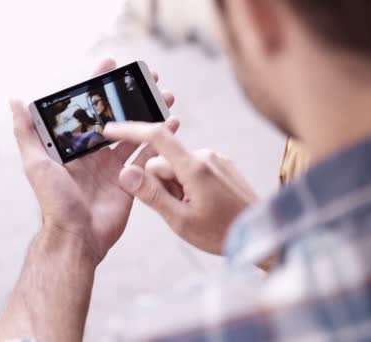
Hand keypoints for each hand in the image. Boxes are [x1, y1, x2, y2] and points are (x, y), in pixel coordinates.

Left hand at [11, 58, 178, 263]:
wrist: (78, 237)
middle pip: (116, 117)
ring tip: (165, 97)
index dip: (98, 85)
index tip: (112, 64)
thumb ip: (27, 133)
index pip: (88, 107)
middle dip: (132, 96)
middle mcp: (94, 152)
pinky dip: (159, 140)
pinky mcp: (130, 180)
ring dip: (150, 114)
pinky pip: (146, 156)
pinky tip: (172, 125)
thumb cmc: (54, 202)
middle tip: (149, 79)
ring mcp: (113, 166)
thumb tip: (15, 100)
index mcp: (73, 145)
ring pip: (135, 133)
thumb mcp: (36, 164)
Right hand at [104, 123, 256, 254]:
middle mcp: (206, 156)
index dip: (130, 131)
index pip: (156, 137)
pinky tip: (203, 206)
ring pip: (177, 168)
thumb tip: (126, 171)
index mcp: (195, 166)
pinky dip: (188, 185)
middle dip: (161, 184)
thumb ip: (152, 195)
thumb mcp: (180, 221)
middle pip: (164, 161)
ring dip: (175, 187)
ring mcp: (216, 160)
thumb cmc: (222, 232)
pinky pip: (192, 170)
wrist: (261, 234)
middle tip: (177, 211)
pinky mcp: (222, 166)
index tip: (109, 130)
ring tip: (194, 211)